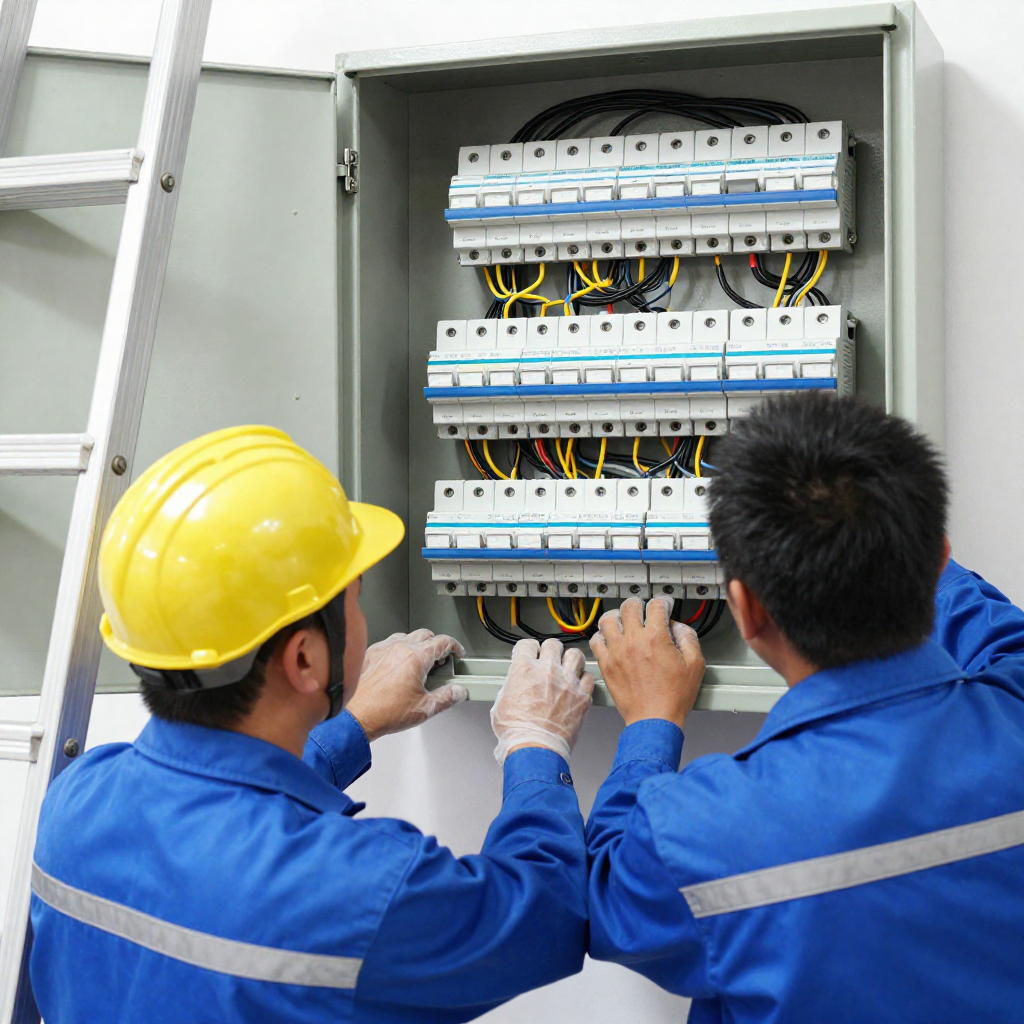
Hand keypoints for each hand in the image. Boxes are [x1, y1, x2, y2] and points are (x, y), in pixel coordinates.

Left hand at [345, 630, 467, 740]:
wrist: (355, 716)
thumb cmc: (383, 712)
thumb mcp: (424, 709)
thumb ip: (447, 698)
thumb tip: (458, 692)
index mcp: (416, 657)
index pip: (443, 642)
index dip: (455, 647)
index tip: (457, 654)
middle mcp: (400, 648)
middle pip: (426, 634)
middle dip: (437, 645)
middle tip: (440, 660)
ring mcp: (384, 648)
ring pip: (408, 635)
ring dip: (418, 644)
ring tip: (420, 661)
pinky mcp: (371, 653)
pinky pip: (390, 641)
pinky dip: (399, 648)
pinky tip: (399, 662)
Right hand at [490, 637, 594, 765]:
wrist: (535, 749)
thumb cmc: (517, 732)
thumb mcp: (502, 703)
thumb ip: (511, 687)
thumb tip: (515, 686)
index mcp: (524, 669)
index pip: (527, 645)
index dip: (527, 649)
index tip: (529, 653)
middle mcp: (547, 670)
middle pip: (553, 644)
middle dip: (550, 650)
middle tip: (550, 658)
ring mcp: (567, 682)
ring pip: (575, 655)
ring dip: (571, 660)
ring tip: (568, 666)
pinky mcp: (582, 696)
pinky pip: (588, 678)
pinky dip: (584, 680)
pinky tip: (579, 685)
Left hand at [589, 596, 704, 729]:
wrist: (654, 719)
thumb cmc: (673, 697)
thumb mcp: (695, 665)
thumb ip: (689, 638)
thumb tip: (679, 627)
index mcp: (655, 637)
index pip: (656, 606)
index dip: (663, 602)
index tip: (664, 606)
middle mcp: (633, 641)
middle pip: (629, 607)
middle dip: (639, 604)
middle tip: (643, 609)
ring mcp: (617, 652)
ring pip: (608, 620)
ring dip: (617, 616)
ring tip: (623, 620)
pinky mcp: (607, 665)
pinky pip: (596, 641)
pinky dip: (601, 636)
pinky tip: (609, 639)